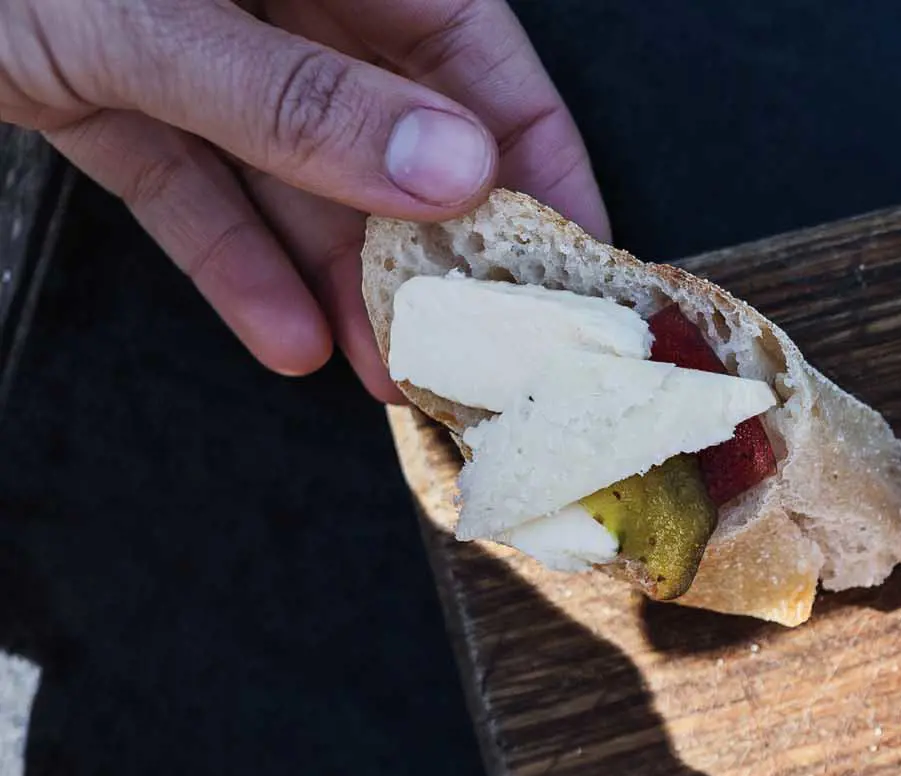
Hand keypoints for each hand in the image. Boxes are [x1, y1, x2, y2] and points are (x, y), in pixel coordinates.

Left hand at [1, 0, 604, 395]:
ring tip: (398, 374)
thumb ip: (297, 98)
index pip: (466, 38)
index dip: (532, 145)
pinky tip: (283, 342)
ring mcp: (166, 22)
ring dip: (341, 274)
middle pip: (384, 113)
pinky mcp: (83, 76)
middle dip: (434, 239)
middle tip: (488, 346)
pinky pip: (182, 179)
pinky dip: (228, 261)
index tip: (576, 257)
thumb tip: (454, 168)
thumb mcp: (141, 11)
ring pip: (288, 162)